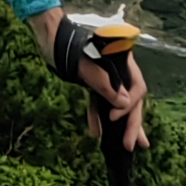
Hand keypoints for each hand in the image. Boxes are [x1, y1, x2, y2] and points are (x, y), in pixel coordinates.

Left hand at [29, 3, 147, 150]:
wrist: (49, 39)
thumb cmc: (67, 48)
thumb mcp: (86, 67)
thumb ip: (105, 85)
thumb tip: (124, 104)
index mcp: (123, 62)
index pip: (136, 89)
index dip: (128, 107)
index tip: (113, 118)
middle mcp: (119, 71)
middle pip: (131, 101)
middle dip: (132, 124)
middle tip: (132, 146)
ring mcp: (107, 78)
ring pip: (117, 104)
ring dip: (120, 125)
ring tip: (127, 146)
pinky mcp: (94, 83)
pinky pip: (100, 102)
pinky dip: (97, 116)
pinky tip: (95, 132)